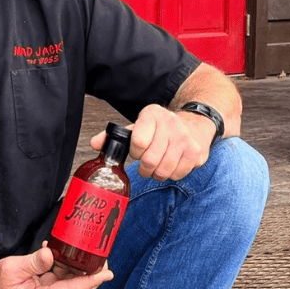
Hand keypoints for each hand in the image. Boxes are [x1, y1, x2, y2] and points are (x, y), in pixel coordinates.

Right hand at [0, 244, 112, 288]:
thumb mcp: (11, 269)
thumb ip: (33, 262)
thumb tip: (50, 253)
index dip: (92, 281)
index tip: (107, 273)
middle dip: (92, 277)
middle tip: (102, 260)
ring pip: (71, 288)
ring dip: (78, 273)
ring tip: (84, 254)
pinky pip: (60, 285)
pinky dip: (65, 272)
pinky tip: (61, 256)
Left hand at [91, 104, 213, 180]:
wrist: (196, 124)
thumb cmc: (161, 129)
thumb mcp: (139, 126)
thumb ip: (115, 136)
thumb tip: (93, 144)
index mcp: (152, 114)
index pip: (137, 141)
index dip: (135, 152)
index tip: (137, 151)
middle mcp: (170, 123)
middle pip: (150, 160)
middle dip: (144, 168)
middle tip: (146, 165)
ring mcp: (185, 138)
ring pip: (164, 170)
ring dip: (157, 173)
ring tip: (158, 166)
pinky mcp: (196, 152)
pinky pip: (178, 174)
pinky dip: (172, 174)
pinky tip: (171, 165)